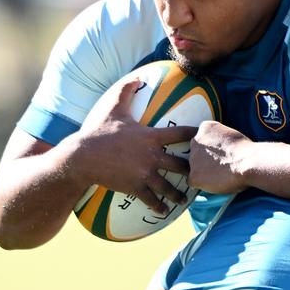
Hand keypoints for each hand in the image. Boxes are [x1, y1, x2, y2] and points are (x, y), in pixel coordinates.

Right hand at [73, 78, 196, 213]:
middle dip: (192, 169)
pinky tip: (164, 211)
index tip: (206, 136)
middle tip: (201, 173)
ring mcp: (144, 173)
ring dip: (178, 194)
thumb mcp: (114, 108)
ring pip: (168, 187)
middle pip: (180, 165)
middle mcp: (152, 156)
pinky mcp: (134, 187)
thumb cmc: (99, 131)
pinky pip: (151, 199)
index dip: (195, 134)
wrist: (83, 156)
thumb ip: (126, 92)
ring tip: (185, 200)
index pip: (180, 134)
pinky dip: (158, 206)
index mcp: (151, 136)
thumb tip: (135, 77)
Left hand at [188, 120, 252, 193]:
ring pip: (195, 168)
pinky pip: (194, 182)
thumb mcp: (230, 134)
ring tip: (221, 174)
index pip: (201, 139)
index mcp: (205, 128)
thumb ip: (219, 138)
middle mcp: (195, 141)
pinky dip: (203, 184)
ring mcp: (193, 159)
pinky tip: (216, 182)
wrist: (248, 162)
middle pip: (196, 153)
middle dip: (205, 160)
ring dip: (205, 172)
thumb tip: (219, 148)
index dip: (211, 149)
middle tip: (221, 165)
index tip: (220, 154)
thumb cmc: (246, 150)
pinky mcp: (194, 176)